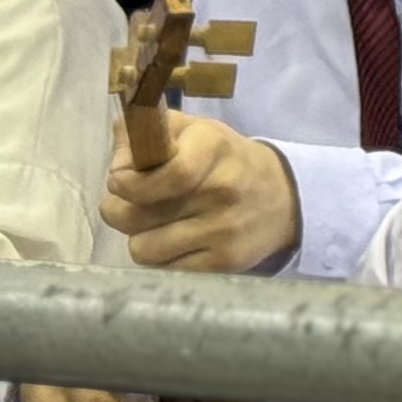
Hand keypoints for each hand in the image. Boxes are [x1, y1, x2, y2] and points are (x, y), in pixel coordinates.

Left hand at [103, 108, 303, 272]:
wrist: (284, 198)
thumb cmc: (226, 161)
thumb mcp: (197, 132)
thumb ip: (151, 132)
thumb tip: (117, 160)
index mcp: (213, 147)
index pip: (164, 173)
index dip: (128, 182)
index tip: (117, 181)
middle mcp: (222, 189)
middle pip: (136, 216)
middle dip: (119, 210)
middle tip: (129, 204)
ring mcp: (223, 230)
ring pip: (143, 248)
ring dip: (140, 237)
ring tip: (154, 225)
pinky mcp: (223, 263)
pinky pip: (163, 270)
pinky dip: (160, 258)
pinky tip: (174, 243)